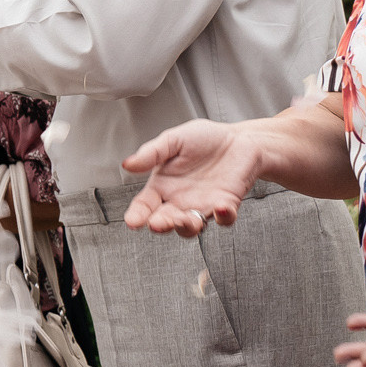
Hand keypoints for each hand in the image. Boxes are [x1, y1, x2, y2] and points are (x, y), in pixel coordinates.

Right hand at [122, 119, 263, 236]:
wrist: (239, 139)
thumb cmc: (205, 139)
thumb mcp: (173, 140)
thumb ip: (151, 153)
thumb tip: (127, 165)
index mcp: (163, 186)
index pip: (145, 205)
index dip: (137, 215)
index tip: (133, 221)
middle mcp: (180, 201)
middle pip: (165, 221)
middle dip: (161, 225)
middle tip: (157, 223)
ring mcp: (203, 206)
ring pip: (191, 227)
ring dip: (187, 227)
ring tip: (186, 219)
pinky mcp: (227, 206)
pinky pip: (224, 219)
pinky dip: (223, 217)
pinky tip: (221, 208)